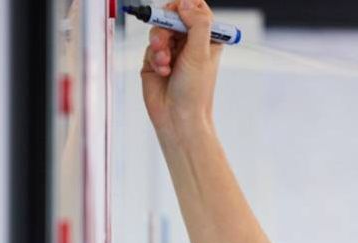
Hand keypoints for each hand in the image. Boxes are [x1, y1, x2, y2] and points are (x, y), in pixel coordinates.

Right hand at [140, 0, 223, 141]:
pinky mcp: (156, 60)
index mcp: (207, 39)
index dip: (184, 6)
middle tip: (165, 40)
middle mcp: (190, 43)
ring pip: (158, 31)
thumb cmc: (195, 91)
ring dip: (159, 45)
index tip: (177, 14)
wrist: (178, 117)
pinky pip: (150, 47)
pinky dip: (155, 58)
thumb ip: (197, 24)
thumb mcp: (201, 53)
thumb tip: (186, 3)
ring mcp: (172, 51)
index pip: (196, 8)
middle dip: (166, 28)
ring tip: (165, 62)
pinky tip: (162, 72)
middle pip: (172, 16)